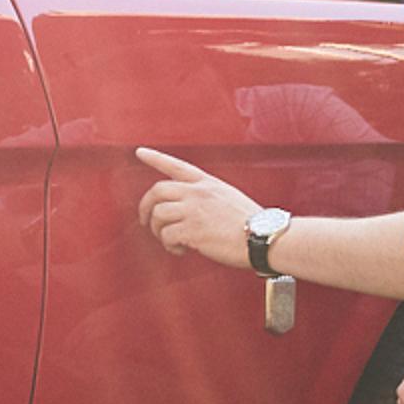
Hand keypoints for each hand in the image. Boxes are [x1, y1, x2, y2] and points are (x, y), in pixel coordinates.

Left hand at [135, 147, 259, 270]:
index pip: (176, 165)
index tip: (139, 152)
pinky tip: (182, 251)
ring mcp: (194, 210)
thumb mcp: (229, 198)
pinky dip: (170, 246)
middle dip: (145, 207)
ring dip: (158, 231)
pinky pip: (167, 236)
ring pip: (158, 215)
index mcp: (207, 183)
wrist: (263, 236)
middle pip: (157, 190)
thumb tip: (190, 210)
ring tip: (171, 242)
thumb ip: (207, 197)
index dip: (155, 158)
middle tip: (145, 221)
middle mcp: (197, 192)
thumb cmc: (251, 223)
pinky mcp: (192, 230)